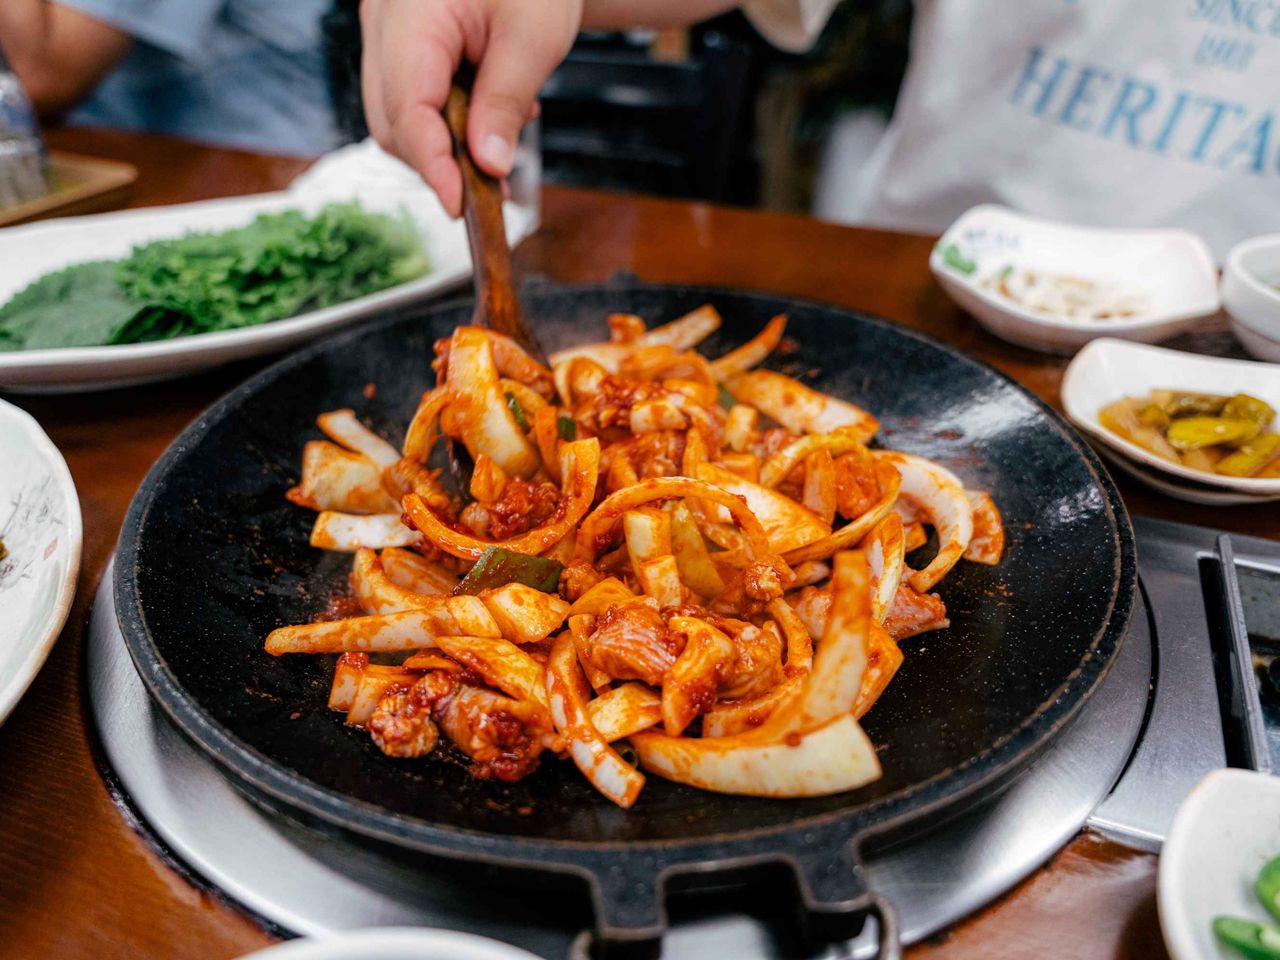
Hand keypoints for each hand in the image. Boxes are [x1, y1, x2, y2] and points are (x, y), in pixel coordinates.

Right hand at [361, 0, 582, 215]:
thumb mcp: (535, 38)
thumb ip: (505, 104)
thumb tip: (487, 167)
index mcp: (411, 13)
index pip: (407, 107)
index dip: (432, 164)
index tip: (459, 205)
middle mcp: (383, 21)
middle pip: (390, 119)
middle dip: (435, 161)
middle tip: (488, 187)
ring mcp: (384, 30)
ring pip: (394, 115)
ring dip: (441, 144)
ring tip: (496, 139)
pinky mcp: (397, 41)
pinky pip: (407, 97)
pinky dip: (442, 121)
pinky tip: (484, 115)